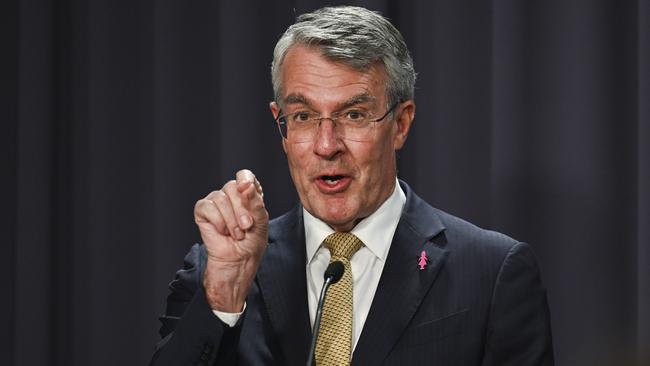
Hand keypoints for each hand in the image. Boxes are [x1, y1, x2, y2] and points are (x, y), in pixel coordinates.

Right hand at [194, 169, 268, 311]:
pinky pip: (207, 207)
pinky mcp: (203, 211)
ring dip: (231, 220)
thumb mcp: (261, 221)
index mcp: (248, 194)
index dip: (246, 180)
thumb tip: (245, 185)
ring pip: (220, 198)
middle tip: (246, 226)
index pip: (245, 176)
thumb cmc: (251, 243)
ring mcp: (216, 202)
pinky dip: (218, 221)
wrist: (238, 261)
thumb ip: (255, 202)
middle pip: (233, 186)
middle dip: (241, 209)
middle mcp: (231, 195)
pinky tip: (222, 232)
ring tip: (236, 234)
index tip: (247, 189)